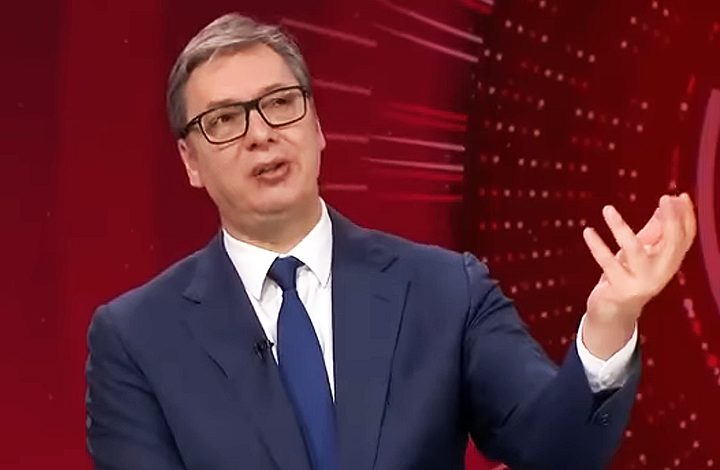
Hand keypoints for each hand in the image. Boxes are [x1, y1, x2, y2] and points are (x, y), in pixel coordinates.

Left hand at [580, 193, 696, 358]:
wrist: (615, 311)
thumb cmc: (630, 275)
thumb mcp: (644, 250)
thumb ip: (655, 229)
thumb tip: (668, 203)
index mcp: (669, 262)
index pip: (686, 238)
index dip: (686, 217)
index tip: (679, 196)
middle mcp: (661, 272)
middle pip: (672, 244)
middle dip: (671, 220)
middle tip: (666, 198)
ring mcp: (641, 282)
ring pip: (634, 251)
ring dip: (619, 228)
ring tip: (607, 209)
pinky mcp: (620, 288)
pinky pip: (607, 263)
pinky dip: (597, 246)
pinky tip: (588, 231)